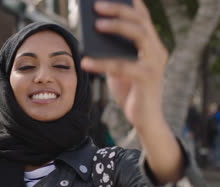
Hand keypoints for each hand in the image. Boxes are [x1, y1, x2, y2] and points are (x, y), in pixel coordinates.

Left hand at [81, 0, 168, 129]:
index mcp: (151, 45)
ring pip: (138, 36)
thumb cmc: (130, 91)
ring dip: (117, 27)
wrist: (145, 120)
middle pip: (140, 21)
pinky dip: (102, 63)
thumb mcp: (119, 68)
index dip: (131, 4)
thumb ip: (111, 53)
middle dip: (119, 10)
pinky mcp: (148, 78)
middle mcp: (157, 50)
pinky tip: (85, 62)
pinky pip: (123, 66)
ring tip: (96, 25)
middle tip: (97, 6)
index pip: (142, 18)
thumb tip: (91, 37)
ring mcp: (155, 63)